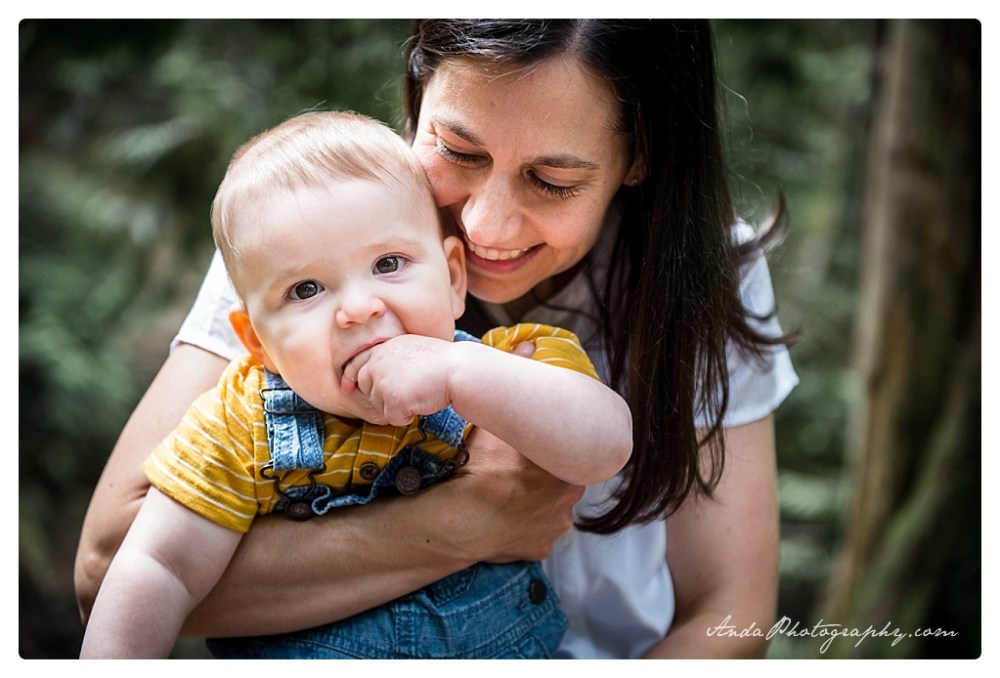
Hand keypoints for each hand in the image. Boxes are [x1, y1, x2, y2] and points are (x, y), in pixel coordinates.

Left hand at [351, 334, 454, 425]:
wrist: (459, 370)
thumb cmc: (444, 362)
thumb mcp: (412, 348)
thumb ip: (393, 358)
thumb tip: (379, 376)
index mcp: (384, 348)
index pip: (358, 365)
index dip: (350, 377)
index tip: (345, 387)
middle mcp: (379, 362)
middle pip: (367, 389)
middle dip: (382, 397)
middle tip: (405, 395)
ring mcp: (384, 381)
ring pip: (380, 406)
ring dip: (397, 407)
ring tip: (419, 394)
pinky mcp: (393, 399)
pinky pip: (393, 417)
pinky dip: (407, 417)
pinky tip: (421, 403)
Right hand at [445, 426, 583, 562]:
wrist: (463, 519)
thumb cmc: (482, 472)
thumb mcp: (495, 432)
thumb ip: (510, 420)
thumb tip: (507, 406)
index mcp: (567, 471)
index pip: (565, 457)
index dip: (546, 454)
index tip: (530, 452)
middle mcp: (568, 502)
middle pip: (560, 485)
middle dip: (544, 480)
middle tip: (518, 474)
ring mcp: (554, 529)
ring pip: (550, 511)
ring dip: (535, 505)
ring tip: (510, 498)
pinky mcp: (539, 550)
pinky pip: (535, 535)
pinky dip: (523, 529)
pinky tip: (506, 520)